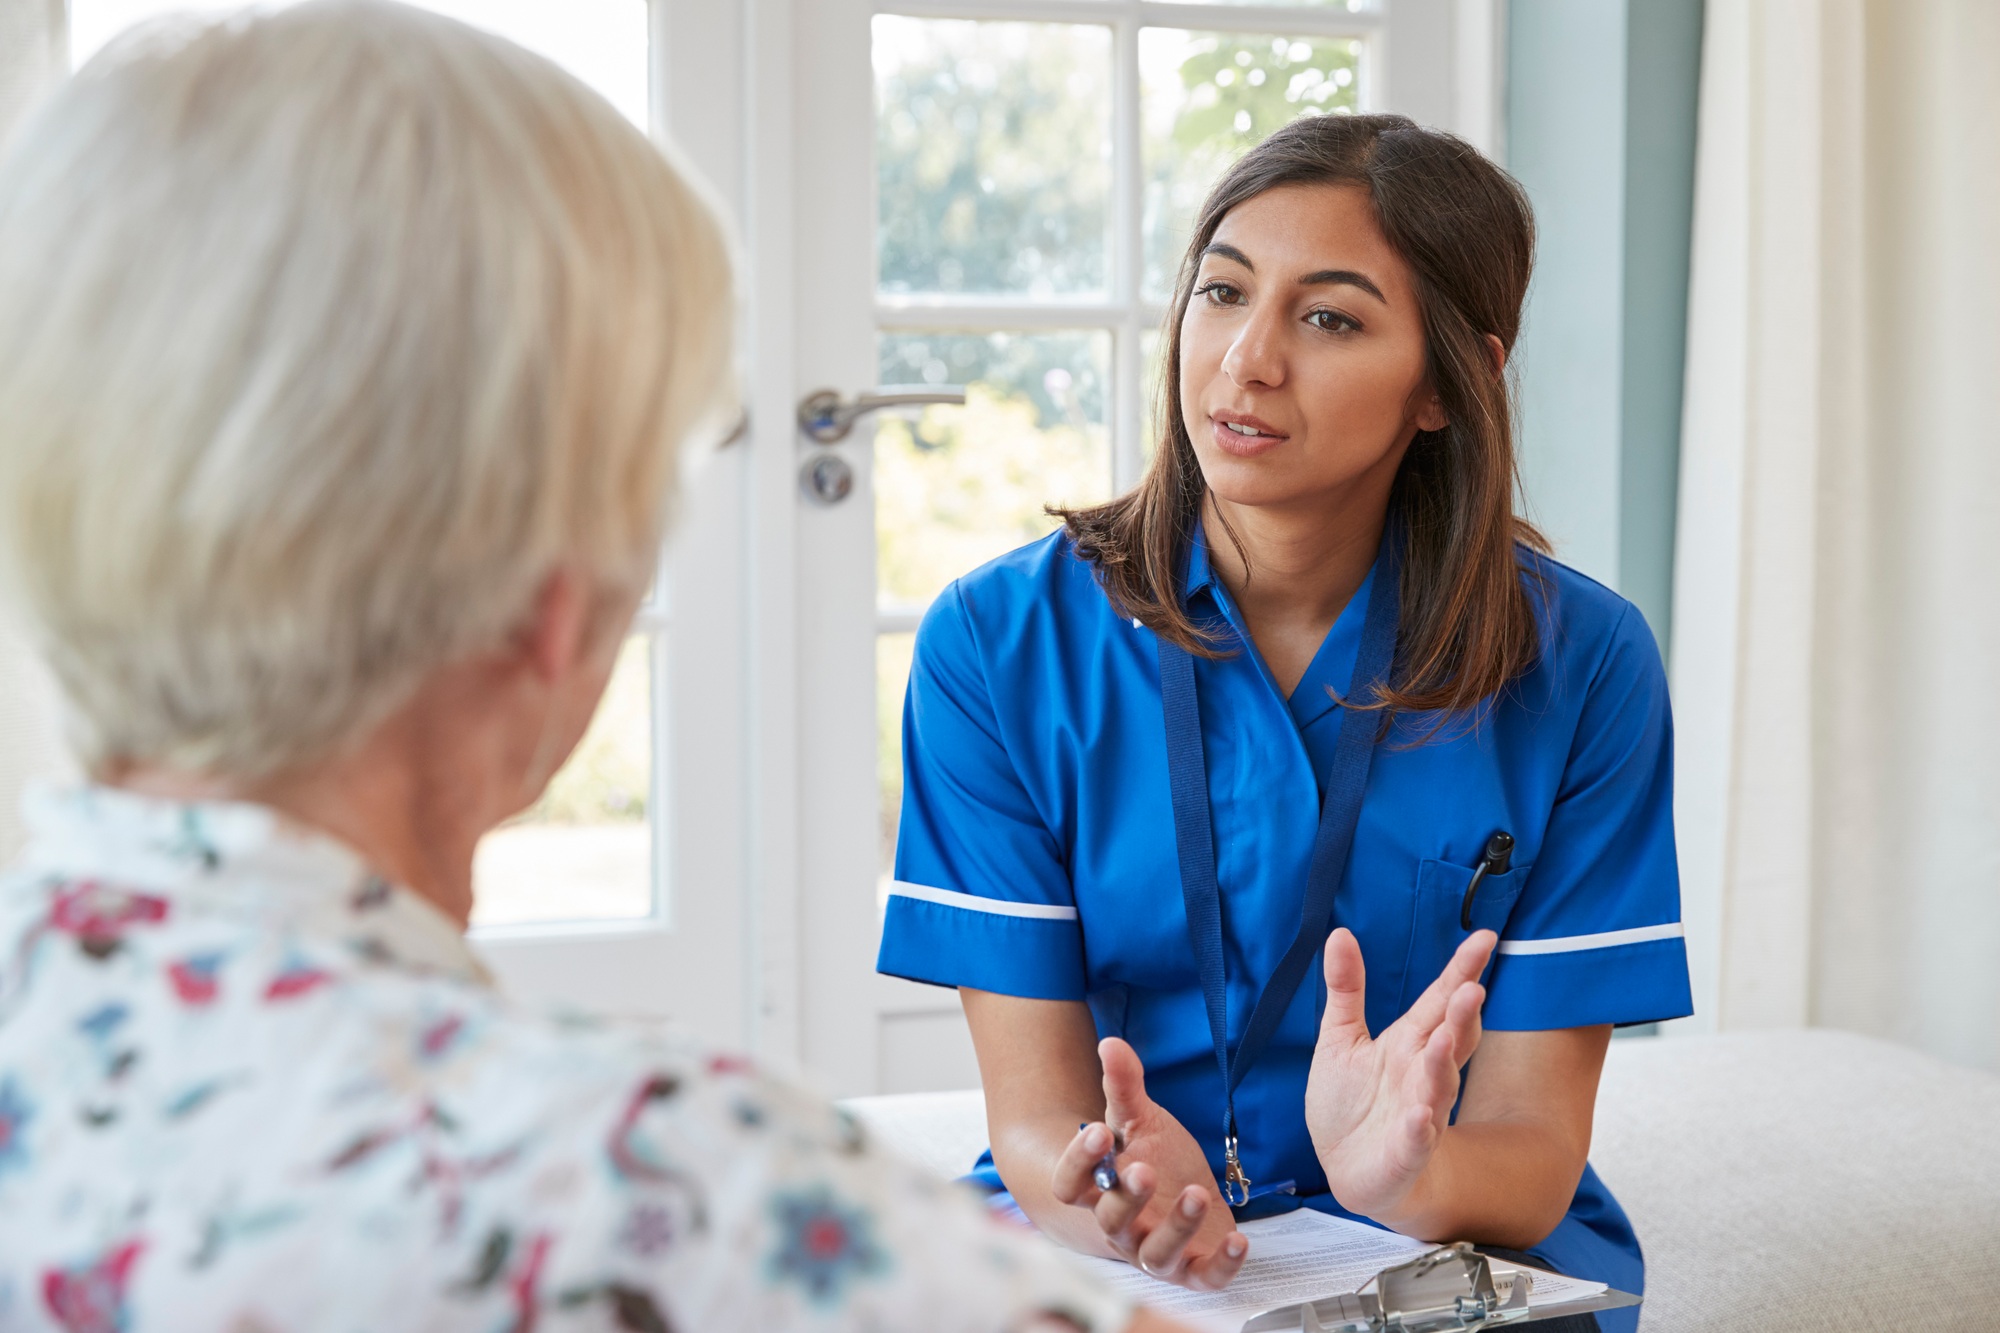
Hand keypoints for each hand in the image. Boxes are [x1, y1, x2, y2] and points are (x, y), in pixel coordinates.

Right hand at [1050, 1038, 1249, 1289]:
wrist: (1189, 1195)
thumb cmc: (1157, 1159)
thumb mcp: (1143, 1121)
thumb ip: (1124, 1087)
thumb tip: (1111, 1042)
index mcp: (1099, 1190)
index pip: (1070, 1185)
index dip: (1078, 1162)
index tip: (1097, 1130)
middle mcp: (1122, 1228)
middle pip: (1110, 1221)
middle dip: (1127, 1197)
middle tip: (1145, 1169)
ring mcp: (1156, 1252)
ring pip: (1155, 1254)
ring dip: (1176, 1228)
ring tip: (1197, 1194)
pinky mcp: (1194, 1269)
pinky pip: (1204, 1277)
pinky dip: (1222, 1265)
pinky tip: (1240, 1240)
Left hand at [1304, 929, 1493, 1224]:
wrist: (1350, 1170)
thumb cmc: (1351, 1103)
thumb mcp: (1340, 1038)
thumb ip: (1346, 989)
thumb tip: (1339, 933)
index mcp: (1409, 1042)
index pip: (1440, 1000)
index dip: (1462, 970)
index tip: (1486, 937)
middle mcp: (1422, 1073)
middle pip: (1451, 1038)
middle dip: (1462, 1015)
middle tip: (1472, 988)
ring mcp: (1419, 1113)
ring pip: (1438, 1085)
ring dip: (1443, 1064)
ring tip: (1445, 1039)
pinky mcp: (1405, 1151)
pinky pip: (1416, 1139)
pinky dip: (1419, 1128)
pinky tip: (1421, 1117)